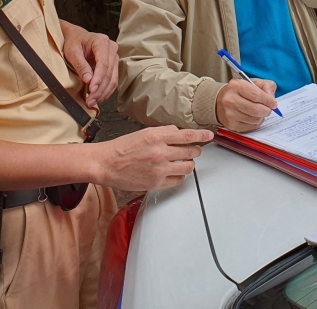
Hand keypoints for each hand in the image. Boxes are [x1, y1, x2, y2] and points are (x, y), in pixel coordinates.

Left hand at [60, 20, 117, 106]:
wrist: (76, 37)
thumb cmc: (73, 42)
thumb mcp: (72, 52)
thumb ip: (80, 65)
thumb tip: (88, 80)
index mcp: (101, 41)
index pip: (103, 63)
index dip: (98, 78)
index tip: (92, 90)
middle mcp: (111, 48)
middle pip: (109, 72)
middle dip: (100, 89)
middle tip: (90, 100)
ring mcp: (114, 56)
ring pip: (113, 78)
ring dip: (104, 92)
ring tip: (93, 102)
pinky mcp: (113, 64)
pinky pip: (113, 79)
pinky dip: (106, 90)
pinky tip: (98, 98)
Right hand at [91, 126, 212, 190]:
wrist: (106, 164)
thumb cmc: (122, 148)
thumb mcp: (144, 133)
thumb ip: (164, 133)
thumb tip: (179, 134)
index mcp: (157, 136)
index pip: (187, 135)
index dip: (201, 134)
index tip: (209, 135)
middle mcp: (160, 152)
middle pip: (191, 151)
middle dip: (195, 150)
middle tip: (194, 150)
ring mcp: (159, 169)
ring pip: (188, 167)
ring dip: (188, 163)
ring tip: (183, 162)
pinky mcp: (156, 183)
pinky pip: (178, 180)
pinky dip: (179, 176)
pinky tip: (174, 172)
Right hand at [216, 78, 278, 131]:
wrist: (220, 101)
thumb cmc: (239, 91)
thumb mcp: (252, 82)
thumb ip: (266, 85)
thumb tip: (271, 97)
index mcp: (236, 86)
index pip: (256, 95)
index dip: (268, 100)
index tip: (273, 103)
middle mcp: (230, 100)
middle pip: (256, 109)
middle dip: (267, 110)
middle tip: (268, 109)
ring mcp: (229, 114)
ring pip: (254, 119)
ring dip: (261, 117)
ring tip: (259, 112)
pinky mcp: (231, 125)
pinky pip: (251, 126)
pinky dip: (256, 122)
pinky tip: (253, 117)